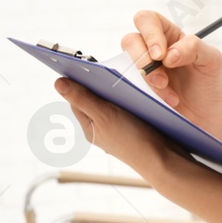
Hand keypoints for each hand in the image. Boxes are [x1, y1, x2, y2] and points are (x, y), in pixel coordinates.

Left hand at [54, 77, 183, 178]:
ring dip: (116, 88)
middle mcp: (99, 126)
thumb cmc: (132, 141)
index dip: (78, 79)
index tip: (83, 63)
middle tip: (107, 69)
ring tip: (124, 78)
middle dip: (99, 82)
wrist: (164, 159)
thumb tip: (57, 83)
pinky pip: (126, 104)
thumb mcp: (104, 116)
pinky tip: (137, 89)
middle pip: (93, 96)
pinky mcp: (133, 123)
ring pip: (111, 100)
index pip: (75, 97)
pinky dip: (129, 95)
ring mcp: (116, 126)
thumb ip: (82, 99)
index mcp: (88, 126)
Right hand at [122, 9, 221, 140]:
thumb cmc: (209, 82)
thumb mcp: (212, 60)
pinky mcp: (137, 88)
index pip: (148, 20)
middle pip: (130, 40)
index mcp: (168, 34)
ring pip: (128, 65)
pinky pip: (128, 86)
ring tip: (170, 96)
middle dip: (143, 60)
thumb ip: (194, 48)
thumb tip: (168, 54)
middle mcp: (150, 49)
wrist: (206, 115)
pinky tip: (164, 102)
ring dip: (146, 81)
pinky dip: (144, 95)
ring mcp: (141, 69)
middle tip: (161, 80)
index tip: (161, 55)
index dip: (150, 34)